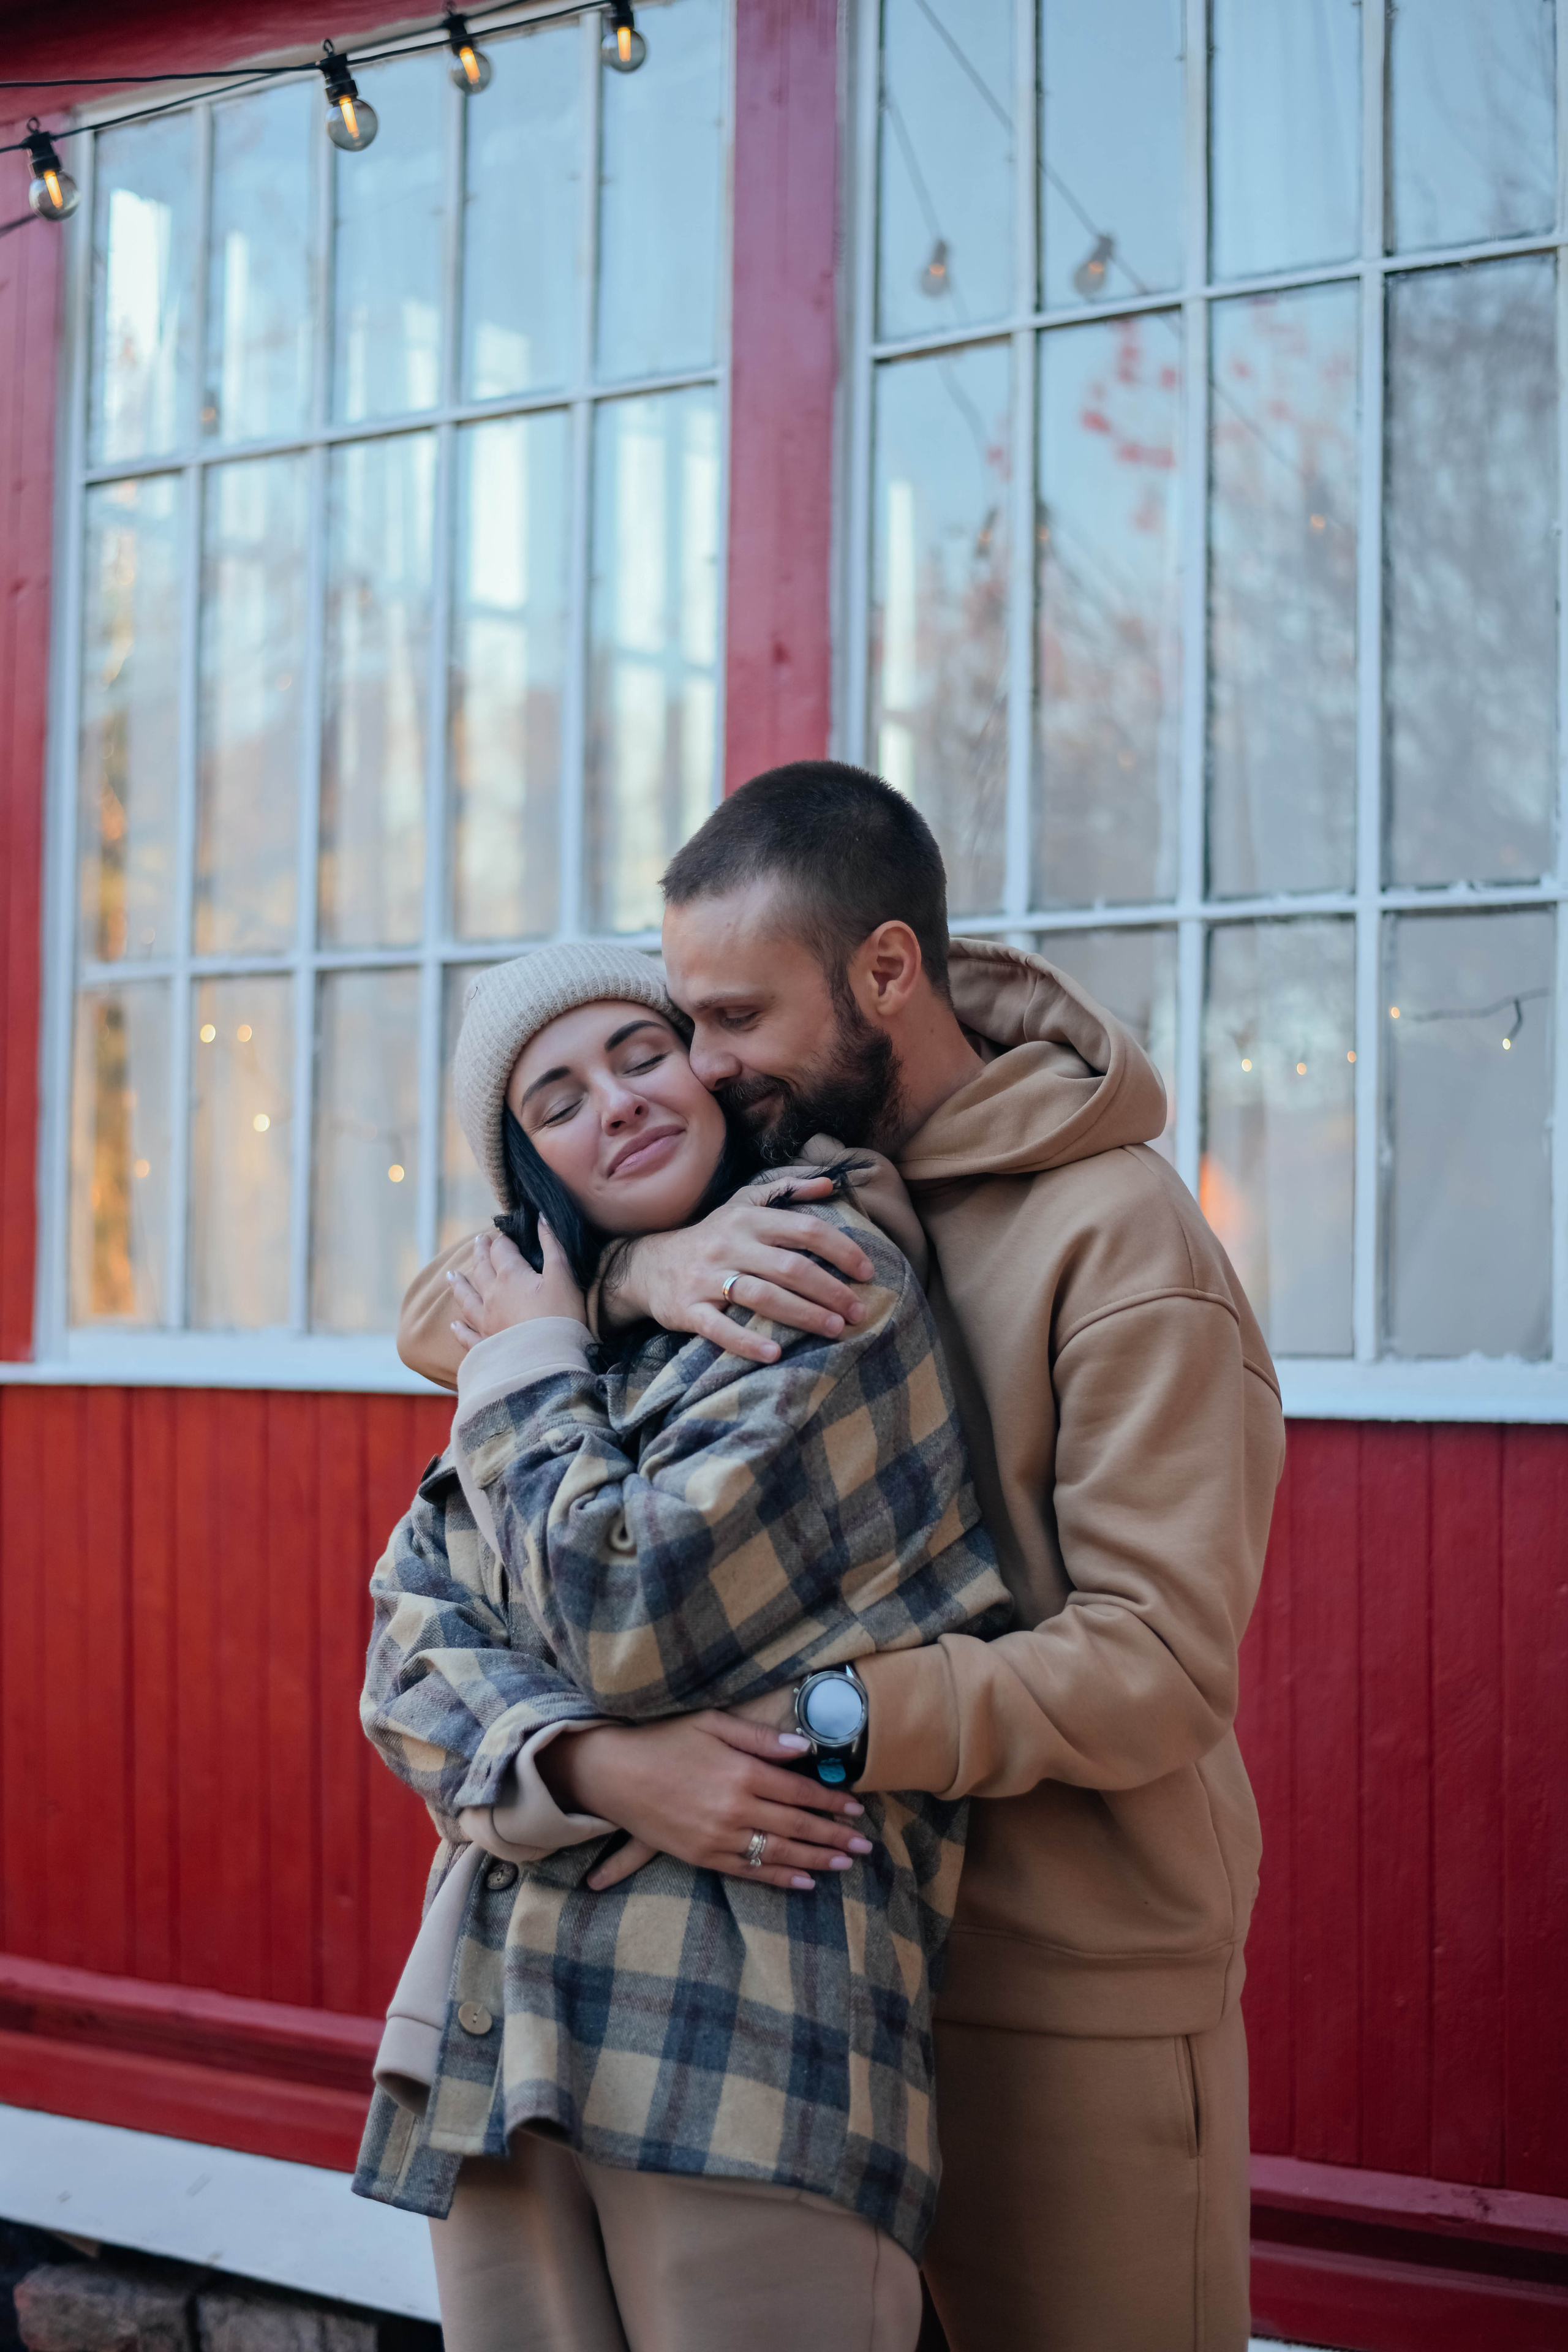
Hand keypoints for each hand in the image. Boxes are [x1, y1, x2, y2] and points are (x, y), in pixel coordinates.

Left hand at [446, 1223, 585, 1351]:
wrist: (549, 1361)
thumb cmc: (561, 1317)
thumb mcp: (563, 1276)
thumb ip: (552, 1244)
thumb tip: (541, 1217)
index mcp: (510, 1277)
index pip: (502, 1251)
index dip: (503, 1240)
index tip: (504, 1235)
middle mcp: (491, 1297)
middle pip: (481, 1269)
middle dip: (481, 1253)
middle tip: (478, 1242)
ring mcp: (485, 1323)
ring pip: (466, 1299)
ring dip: (458, 1285)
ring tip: (451, 1275)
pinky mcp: (485, 1346)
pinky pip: (467, 1336)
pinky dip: (460, 1330)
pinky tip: (454, 1326)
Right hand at [542, 1714, 875, 1892]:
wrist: (613, 1774)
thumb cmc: (663, 1740)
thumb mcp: (712, 1724)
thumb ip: (761, 1738)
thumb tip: (804, 1747)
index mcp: (742, 1773)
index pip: (799, 1790)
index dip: (831, 1801)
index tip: (856, 1807)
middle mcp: (735, 1809)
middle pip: (797, 1825)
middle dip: (835, 1835)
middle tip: (865, 1845)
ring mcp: (719, 1838)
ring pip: (779, 1853)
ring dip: (816, 1859)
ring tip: (845, 1863)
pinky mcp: (702, 1857)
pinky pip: (750, 1872)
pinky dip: (780, 1877)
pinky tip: (804, 1881)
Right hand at [602, 1178, 874, 1365]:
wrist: (648, 1265)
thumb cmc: (711, 1236)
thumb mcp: (743, 1203)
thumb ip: (787, 1190)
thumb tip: (830, 1184)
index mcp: (748, 1218)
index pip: (805, 1230)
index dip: (842, 1250)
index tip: (868, 1272)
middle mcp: (729, 1244)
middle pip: (789, 1266)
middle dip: (830, 1290)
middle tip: (858, 1311)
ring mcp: (707, 1278)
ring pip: (761, 1296)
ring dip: (802, 1314)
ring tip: (834, 1330)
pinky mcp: (688, 1309)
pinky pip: (719, 1328)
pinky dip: (747, 1342)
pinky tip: (775, 1354)